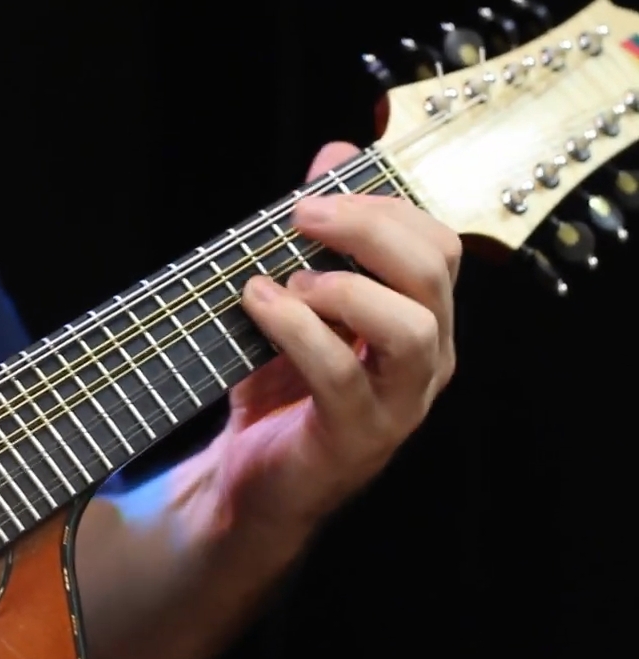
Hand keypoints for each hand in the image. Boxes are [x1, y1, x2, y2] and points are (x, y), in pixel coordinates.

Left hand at [206, 141, 459, 534]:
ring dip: (346, 287)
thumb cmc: (279, 385)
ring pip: (412, 328)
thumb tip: (337, 153)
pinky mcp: (358, 435)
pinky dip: (297, 329)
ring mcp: (400, 401)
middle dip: (369, 228)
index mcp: (420, 317)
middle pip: (435, 272)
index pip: (436, 244)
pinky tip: (259, 304)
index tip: (319, 191)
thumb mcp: (296, 300)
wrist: (249, 478)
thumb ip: (319, 233)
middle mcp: (426, 357)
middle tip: (304, 214)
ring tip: (290, 279)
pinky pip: (342, 372)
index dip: (384, 206)